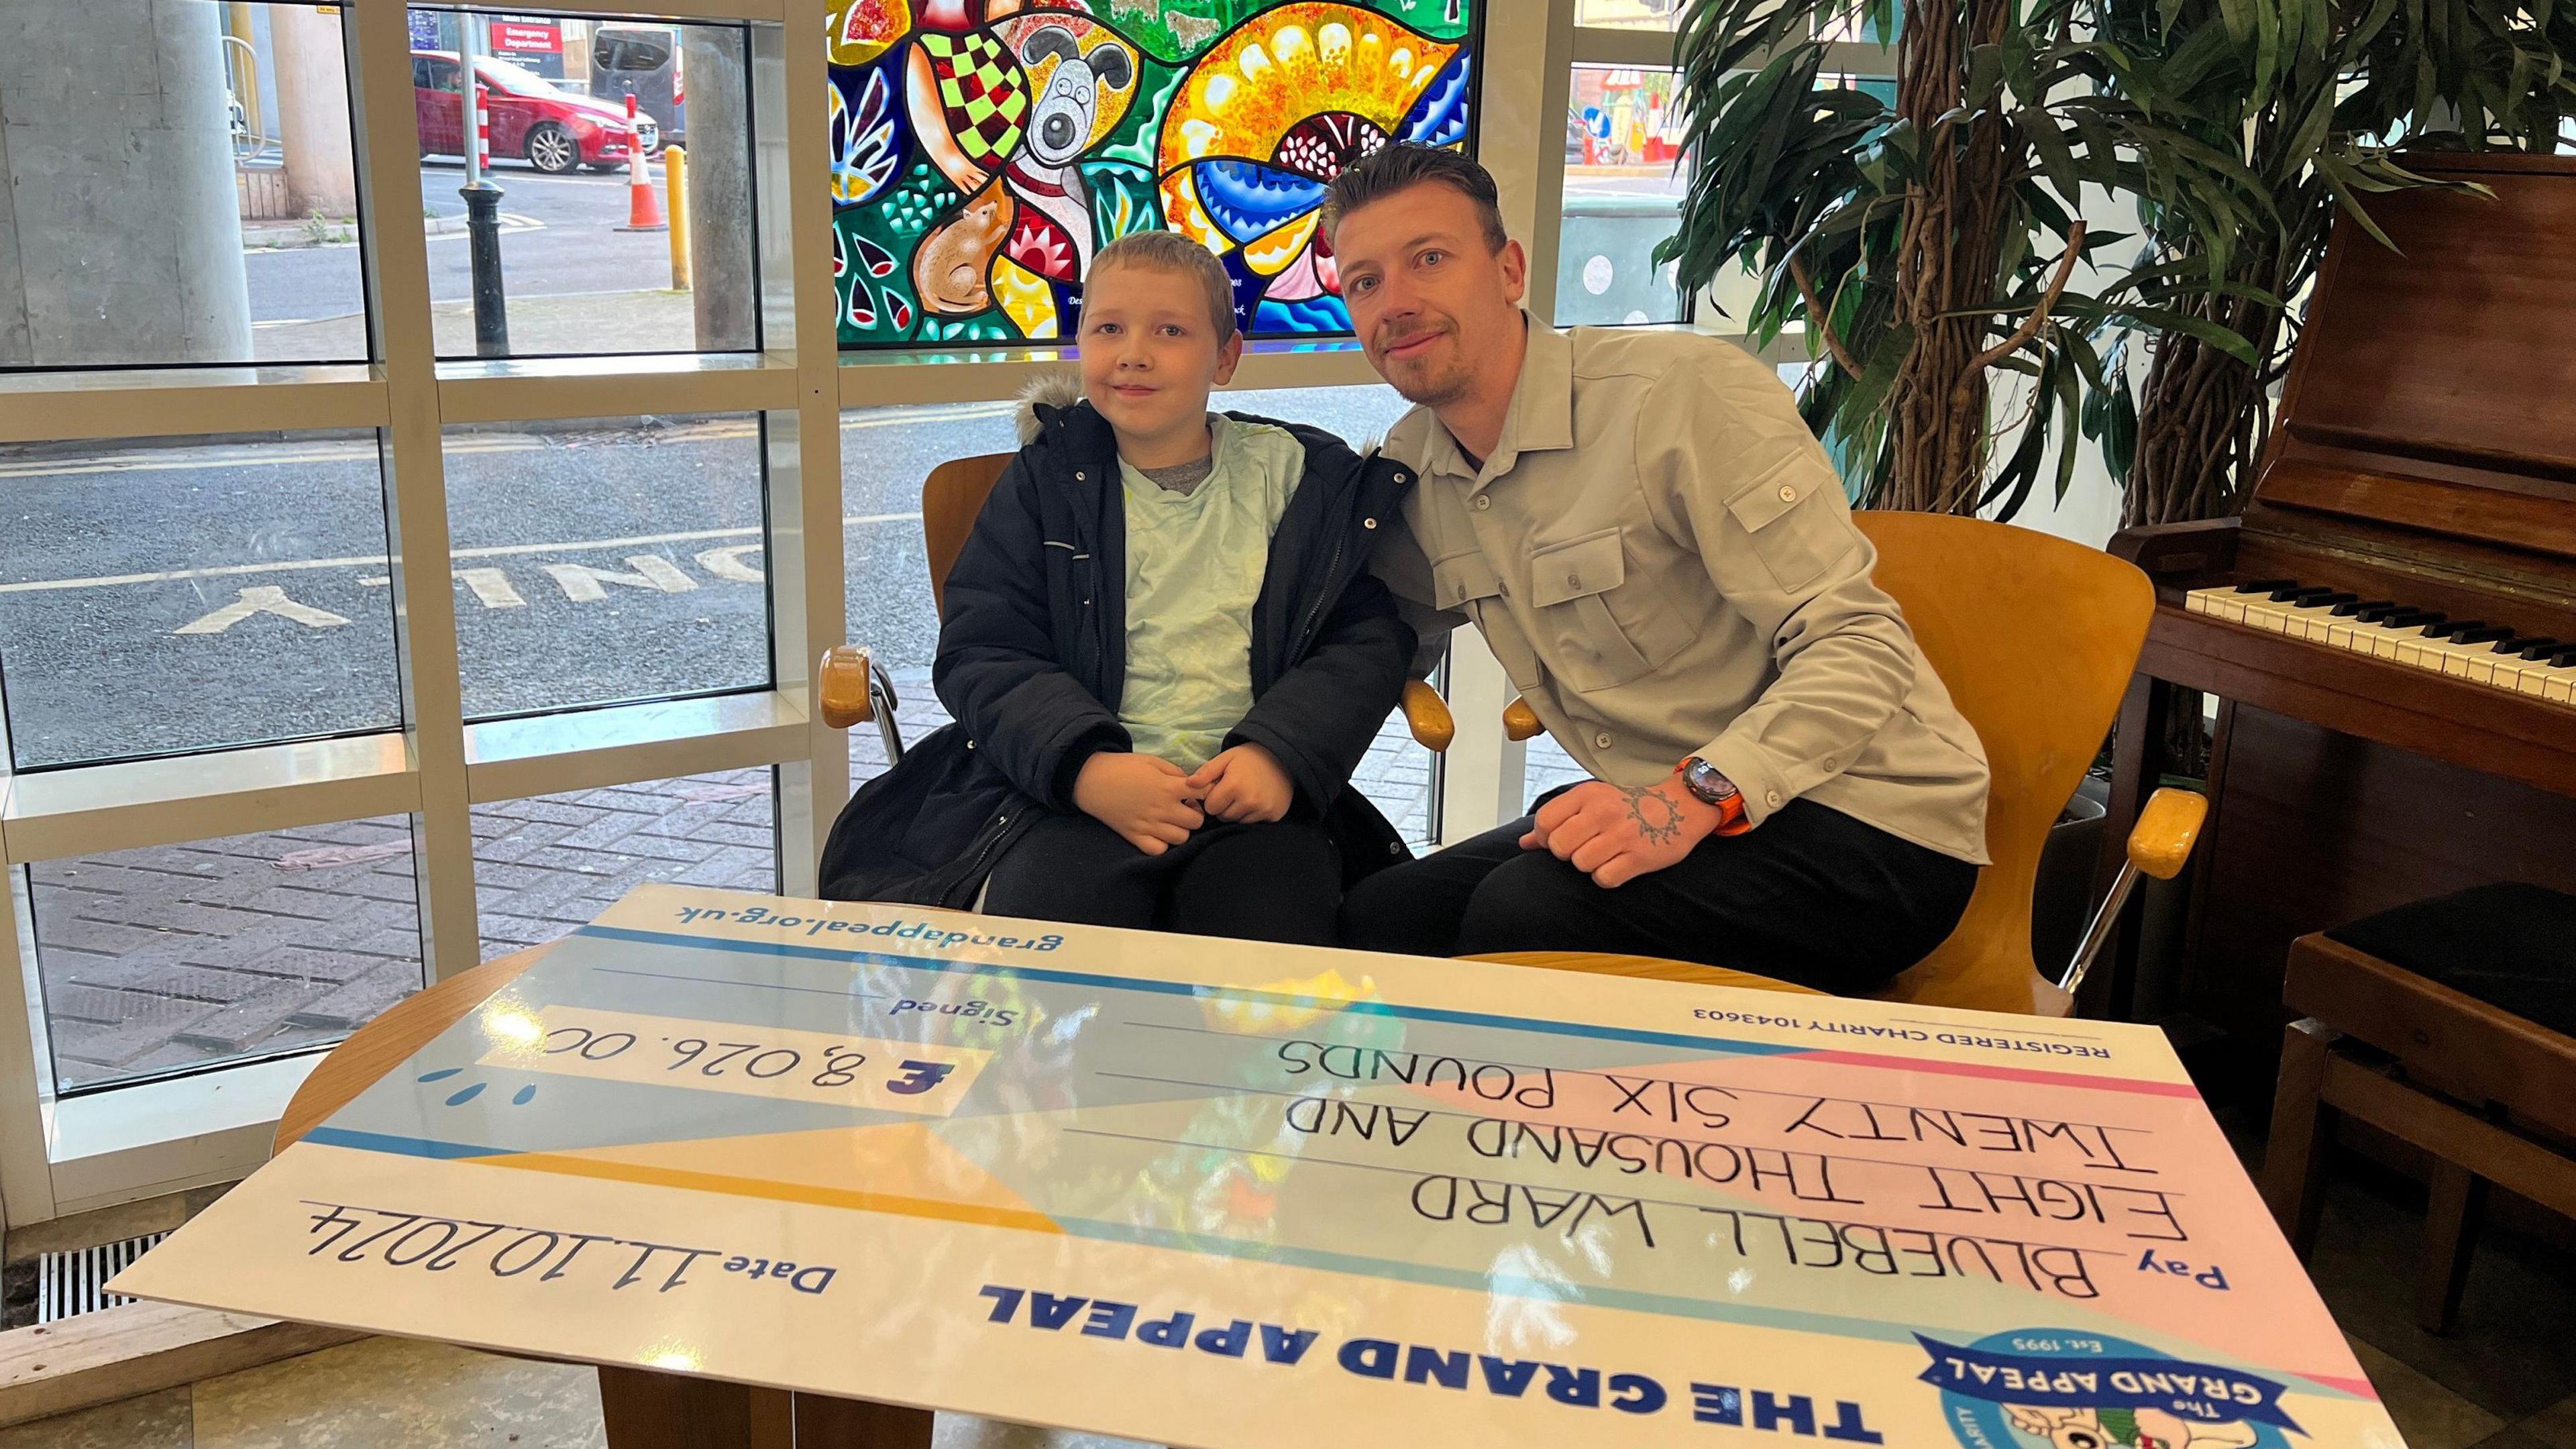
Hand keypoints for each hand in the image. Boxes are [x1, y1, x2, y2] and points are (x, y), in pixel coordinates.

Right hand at [1073, 752, 1203, 854]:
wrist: (1092, 779)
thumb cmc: (1123, 767)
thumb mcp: (1152, 761)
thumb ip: (1174, 772)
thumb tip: (1191, 783)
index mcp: (1168, 787)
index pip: (1203, 794)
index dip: (1205, 793)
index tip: (1197, 792)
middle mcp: (1162, 809)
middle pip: (1196, 822)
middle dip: (1195, 814)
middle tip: (1185, 808)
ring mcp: (1148, 825)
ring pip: (1181, 838)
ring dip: (1181, 830)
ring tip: (1171, 821)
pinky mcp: (1135, 837)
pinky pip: (1159, 850)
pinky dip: (1162, 844)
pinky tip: (1158, 833)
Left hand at [1186, 743, 1294, 823]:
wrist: (1283, 757)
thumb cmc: (1250, 758)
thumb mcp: (1226, 758)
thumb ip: (1206, 772)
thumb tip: (1188, 785)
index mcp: (1234, 785)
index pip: (1211, 807)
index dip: (1213, 798)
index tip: (1220, 789)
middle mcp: (1249, 801)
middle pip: (1223, 816)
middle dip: (1224, 806)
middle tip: (1233, 791)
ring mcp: (1263, 810)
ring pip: (1237, 821)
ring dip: (1237, 811)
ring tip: (1245, 795)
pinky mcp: (1274, 815)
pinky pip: (1253, 822)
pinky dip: (1252, 814)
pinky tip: (1257, 800)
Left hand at [1519, 778, 1721, 887]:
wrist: (1681, 807)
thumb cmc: (1629, 806)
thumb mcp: (1591, 801)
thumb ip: (1556, 820)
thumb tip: (1523, 843)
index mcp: (1587, 794)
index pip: (1544, 821)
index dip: (1546, 837)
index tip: (1561, 839)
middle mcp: (1603, 811)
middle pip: (1560, 847)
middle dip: (1567, 854)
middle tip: (1584, 848)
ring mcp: (1622, 834)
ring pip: (1580, 864)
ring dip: (1589, 866)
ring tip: (1605, 855)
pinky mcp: (1639, 857)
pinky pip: (1604, 879)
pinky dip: (1607, 878)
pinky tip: (1617, 865)